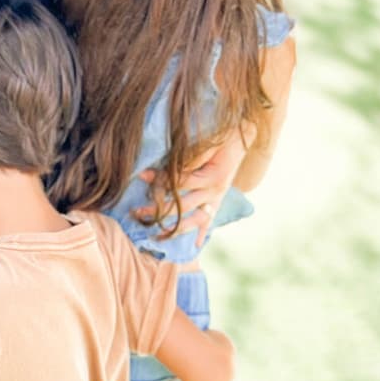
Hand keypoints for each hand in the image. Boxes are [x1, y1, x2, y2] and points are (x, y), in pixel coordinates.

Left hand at [135, 126, 254, 246]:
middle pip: (182, 206)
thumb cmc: (222, 135)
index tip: (140, 175)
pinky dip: (202, 233)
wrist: (244, 135)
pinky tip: (193, 245)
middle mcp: (215, 192)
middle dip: (158, 210)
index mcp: (213, 177)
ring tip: (153, 233)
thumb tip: (170, 167)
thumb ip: (191, 157)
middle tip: (136, 212)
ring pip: (194, 220)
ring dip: (173, 228)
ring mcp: (217, 199)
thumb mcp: (208, 141)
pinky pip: (210, 220)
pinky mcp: (219, 200)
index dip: (160, 180)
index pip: (180, 182)